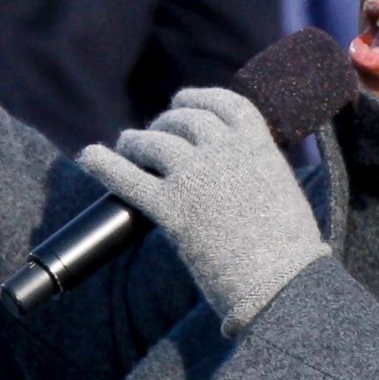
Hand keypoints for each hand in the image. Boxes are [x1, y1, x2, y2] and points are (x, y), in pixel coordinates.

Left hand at [77, 88, 329, 334]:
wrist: (283, 282)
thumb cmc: (290, 251)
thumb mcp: (282, 193)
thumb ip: (258, 175)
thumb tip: (239, 181)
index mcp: (258, 145)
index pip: (226, 104)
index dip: (200, 97)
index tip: (184, 99)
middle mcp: (225, 152)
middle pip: (185, 120)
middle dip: (167, 121)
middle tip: (156, 132)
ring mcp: (195, 177)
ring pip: (154, 143)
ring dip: (137, 141)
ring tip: (127, 143)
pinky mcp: (171, 208)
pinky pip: (127, 178)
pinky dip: (104, 164)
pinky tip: (88, 155)